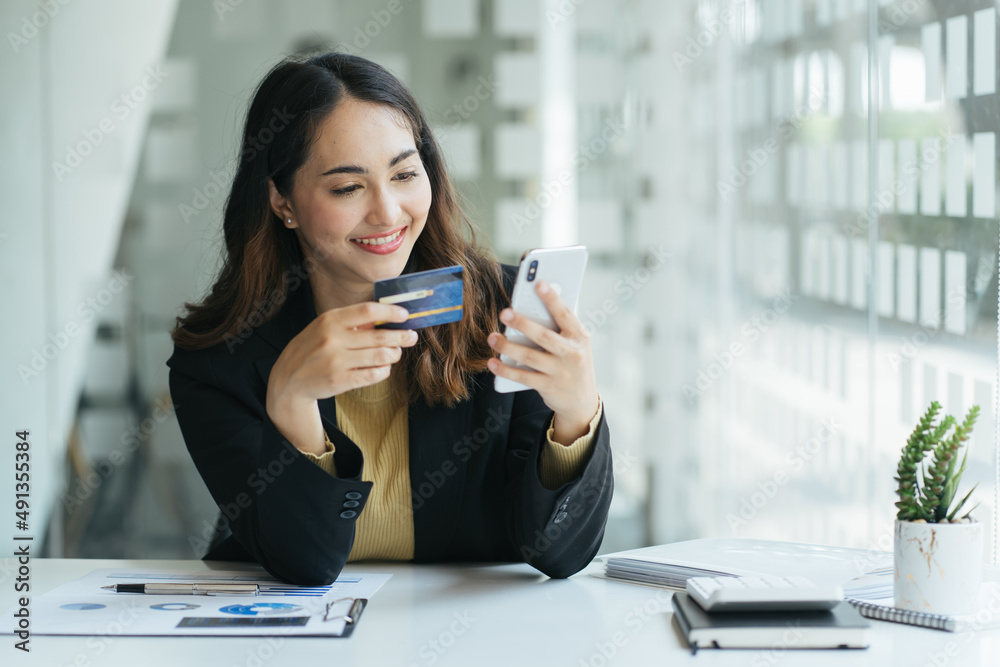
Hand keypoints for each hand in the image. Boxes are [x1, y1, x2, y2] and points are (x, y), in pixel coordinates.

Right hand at [266, 302, 416, 453]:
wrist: (288, 379)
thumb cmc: (311, 348)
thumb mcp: (324, 327)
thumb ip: (351, 323)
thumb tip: (384, 319)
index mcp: (330, 320)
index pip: (367, 310)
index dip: (390, 312)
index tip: (404, 315)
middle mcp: (333, 339)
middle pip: (379, 336)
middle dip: (401, 337)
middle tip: (411, 337)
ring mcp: (336, 361)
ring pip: (380, 356)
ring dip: (394, 355)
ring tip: (396, 353)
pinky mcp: (340, 380)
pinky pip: (373, 374)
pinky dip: (383, 370)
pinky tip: (383, 367)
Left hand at [487, 281, 599, 445]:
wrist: (582, 401)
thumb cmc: (573, 363)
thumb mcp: (576, 345)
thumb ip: (560, 328)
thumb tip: (533, 305)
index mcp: (579, 337)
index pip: (565, 315)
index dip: (553, 299)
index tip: (539, 284)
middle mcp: (571, 354)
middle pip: (544, 336)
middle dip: (523, 323)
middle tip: (504, 312)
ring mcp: (560, 372)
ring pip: (530, 356)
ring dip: (508, 346)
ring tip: (492, 337)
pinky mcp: (548, 387)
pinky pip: (522, 376)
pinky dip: (506, 369)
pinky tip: (492, 362)